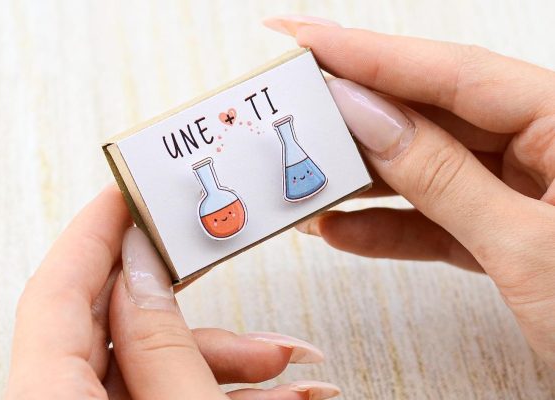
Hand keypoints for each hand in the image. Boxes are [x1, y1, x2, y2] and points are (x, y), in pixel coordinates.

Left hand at [5, 185, 339, 398]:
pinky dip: (222, 393)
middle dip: (197, 312)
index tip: (127, 191)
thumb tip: (145, 271)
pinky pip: (165, 399)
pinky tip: (284, 393)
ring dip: (228, 360)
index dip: (94, 230)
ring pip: (152, 368)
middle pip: (116, 328)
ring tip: (295, 364)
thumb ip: (162, 346)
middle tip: (232, 277)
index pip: (57, 290)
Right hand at [264, 16, 554, 367]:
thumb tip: (367, 118)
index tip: (308, 40)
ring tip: (307, 175)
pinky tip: (341, 230)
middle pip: (434, 115)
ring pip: (429, 169)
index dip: (371, 55)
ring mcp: (524, 193)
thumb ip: (442, 177)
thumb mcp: (528, 247)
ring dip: (364, 180)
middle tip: (297, 107)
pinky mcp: (506, 236)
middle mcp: (547, 147)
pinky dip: (389, 229)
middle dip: (358, 116)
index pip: (454, 72)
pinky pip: (437, 221)